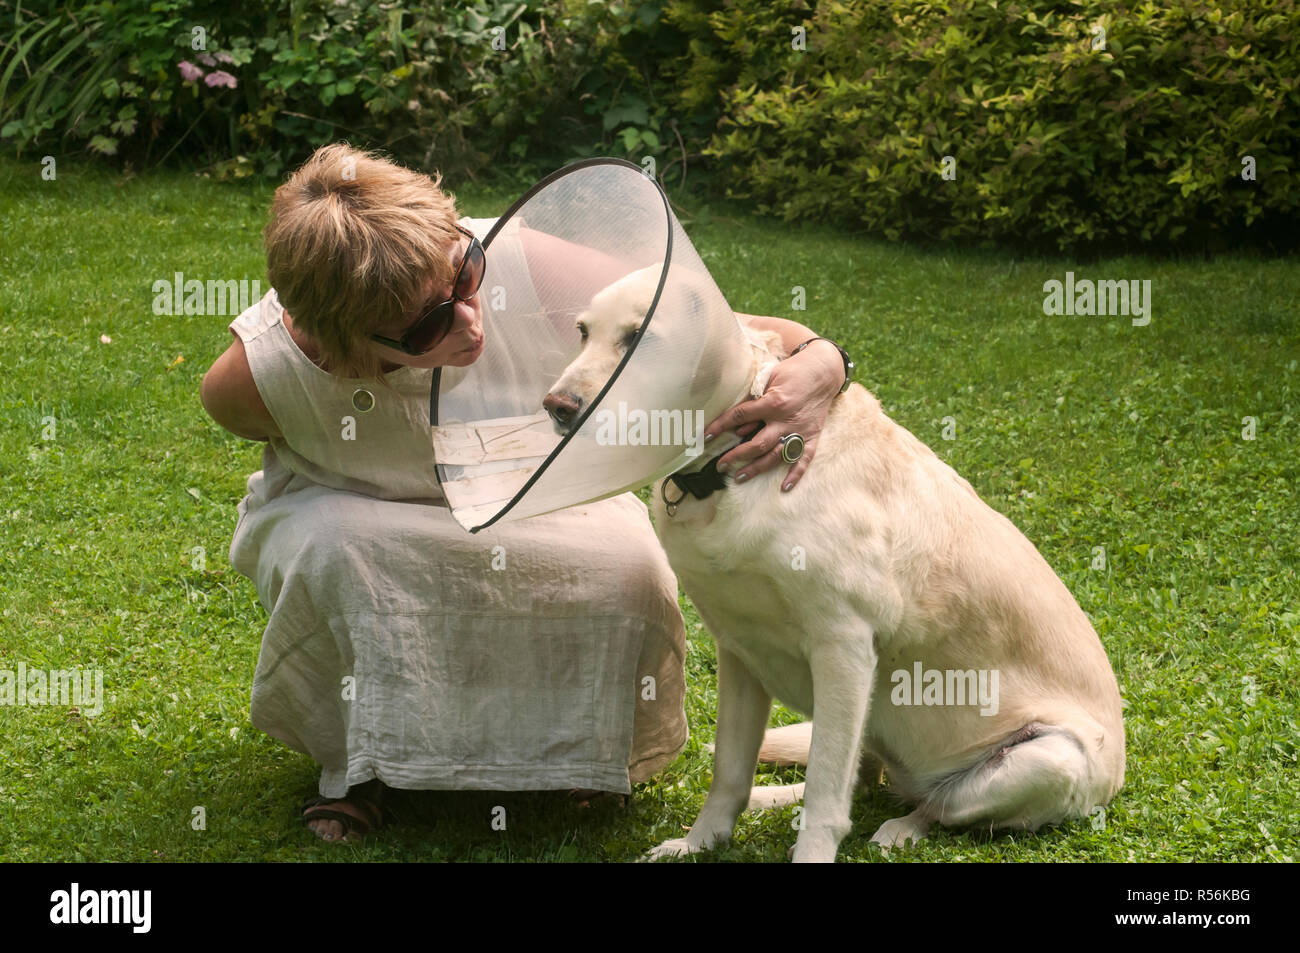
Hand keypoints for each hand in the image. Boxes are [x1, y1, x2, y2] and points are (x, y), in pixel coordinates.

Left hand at [703, 340, 843, 490]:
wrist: (824, 371)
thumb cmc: (793, 371)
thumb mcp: (770, 376)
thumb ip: (753, 397)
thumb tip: (738, 422)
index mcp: (774, 402)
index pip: (740, 416)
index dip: (720, 426)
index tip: (705, 436)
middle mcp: (786, 420)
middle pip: (757, 444)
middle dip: (736, 456)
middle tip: (720, 465)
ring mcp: (800, 431)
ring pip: (776, 456)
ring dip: (757, 468)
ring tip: (739, 477)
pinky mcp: (813, 436)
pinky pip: (804, 459)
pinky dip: (795, 474)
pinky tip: (784, 487)